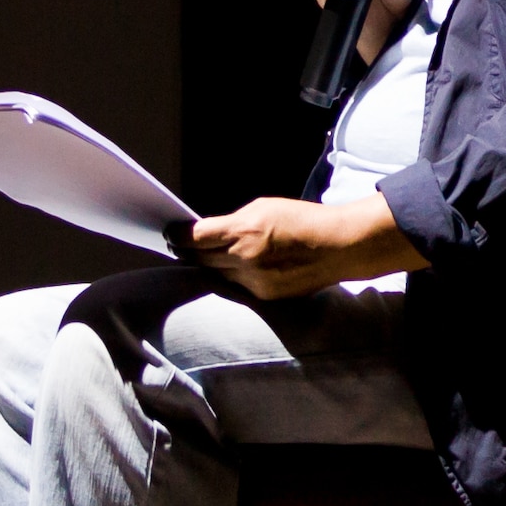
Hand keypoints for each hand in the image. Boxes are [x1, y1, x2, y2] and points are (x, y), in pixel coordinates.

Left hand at [184, 194, 427, 300]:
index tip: (169, 232)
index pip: (195, 238)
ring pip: (217, 275)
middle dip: (186, 252)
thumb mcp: (262, 208)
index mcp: (242, 231)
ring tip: (201, 256)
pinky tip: (232, 267)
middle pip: (200, 259)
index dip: (177, 235)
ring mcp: (254, 282)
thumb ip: (232, 222)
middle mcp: (244, 259)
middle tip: (176, 245)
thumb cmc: (300, 220)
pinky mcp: (264, 297)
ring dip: (208, 265)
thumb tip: (207, 232)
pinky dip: (232, 276)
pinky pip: (237, 286)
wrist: (337, 247)